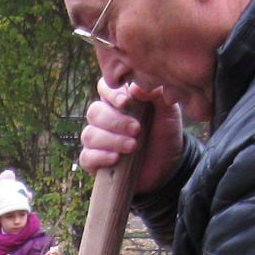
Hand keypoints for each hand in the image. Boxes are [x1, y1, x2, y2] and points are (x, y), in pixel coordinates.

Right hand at [79, 78, 183, 193]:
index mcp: (119, 101)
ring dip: (111, 140)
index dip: (111, 93)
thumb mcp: (168, 113)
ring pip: (90, 135)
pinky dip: (100, 157)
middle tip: (137, 129)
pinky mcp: (94, 161)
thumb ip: (157, 96)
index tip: (125, 102)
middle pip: (94, 112)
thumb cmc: (165, 134)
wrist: (168, 166)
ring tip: (133, 146)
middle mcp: (104, 119)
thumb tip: (135, 88)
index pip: (104, 88)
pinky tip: (116, 158)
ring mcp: (97, 140)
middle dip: (115, 121)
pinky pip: (86, 157)